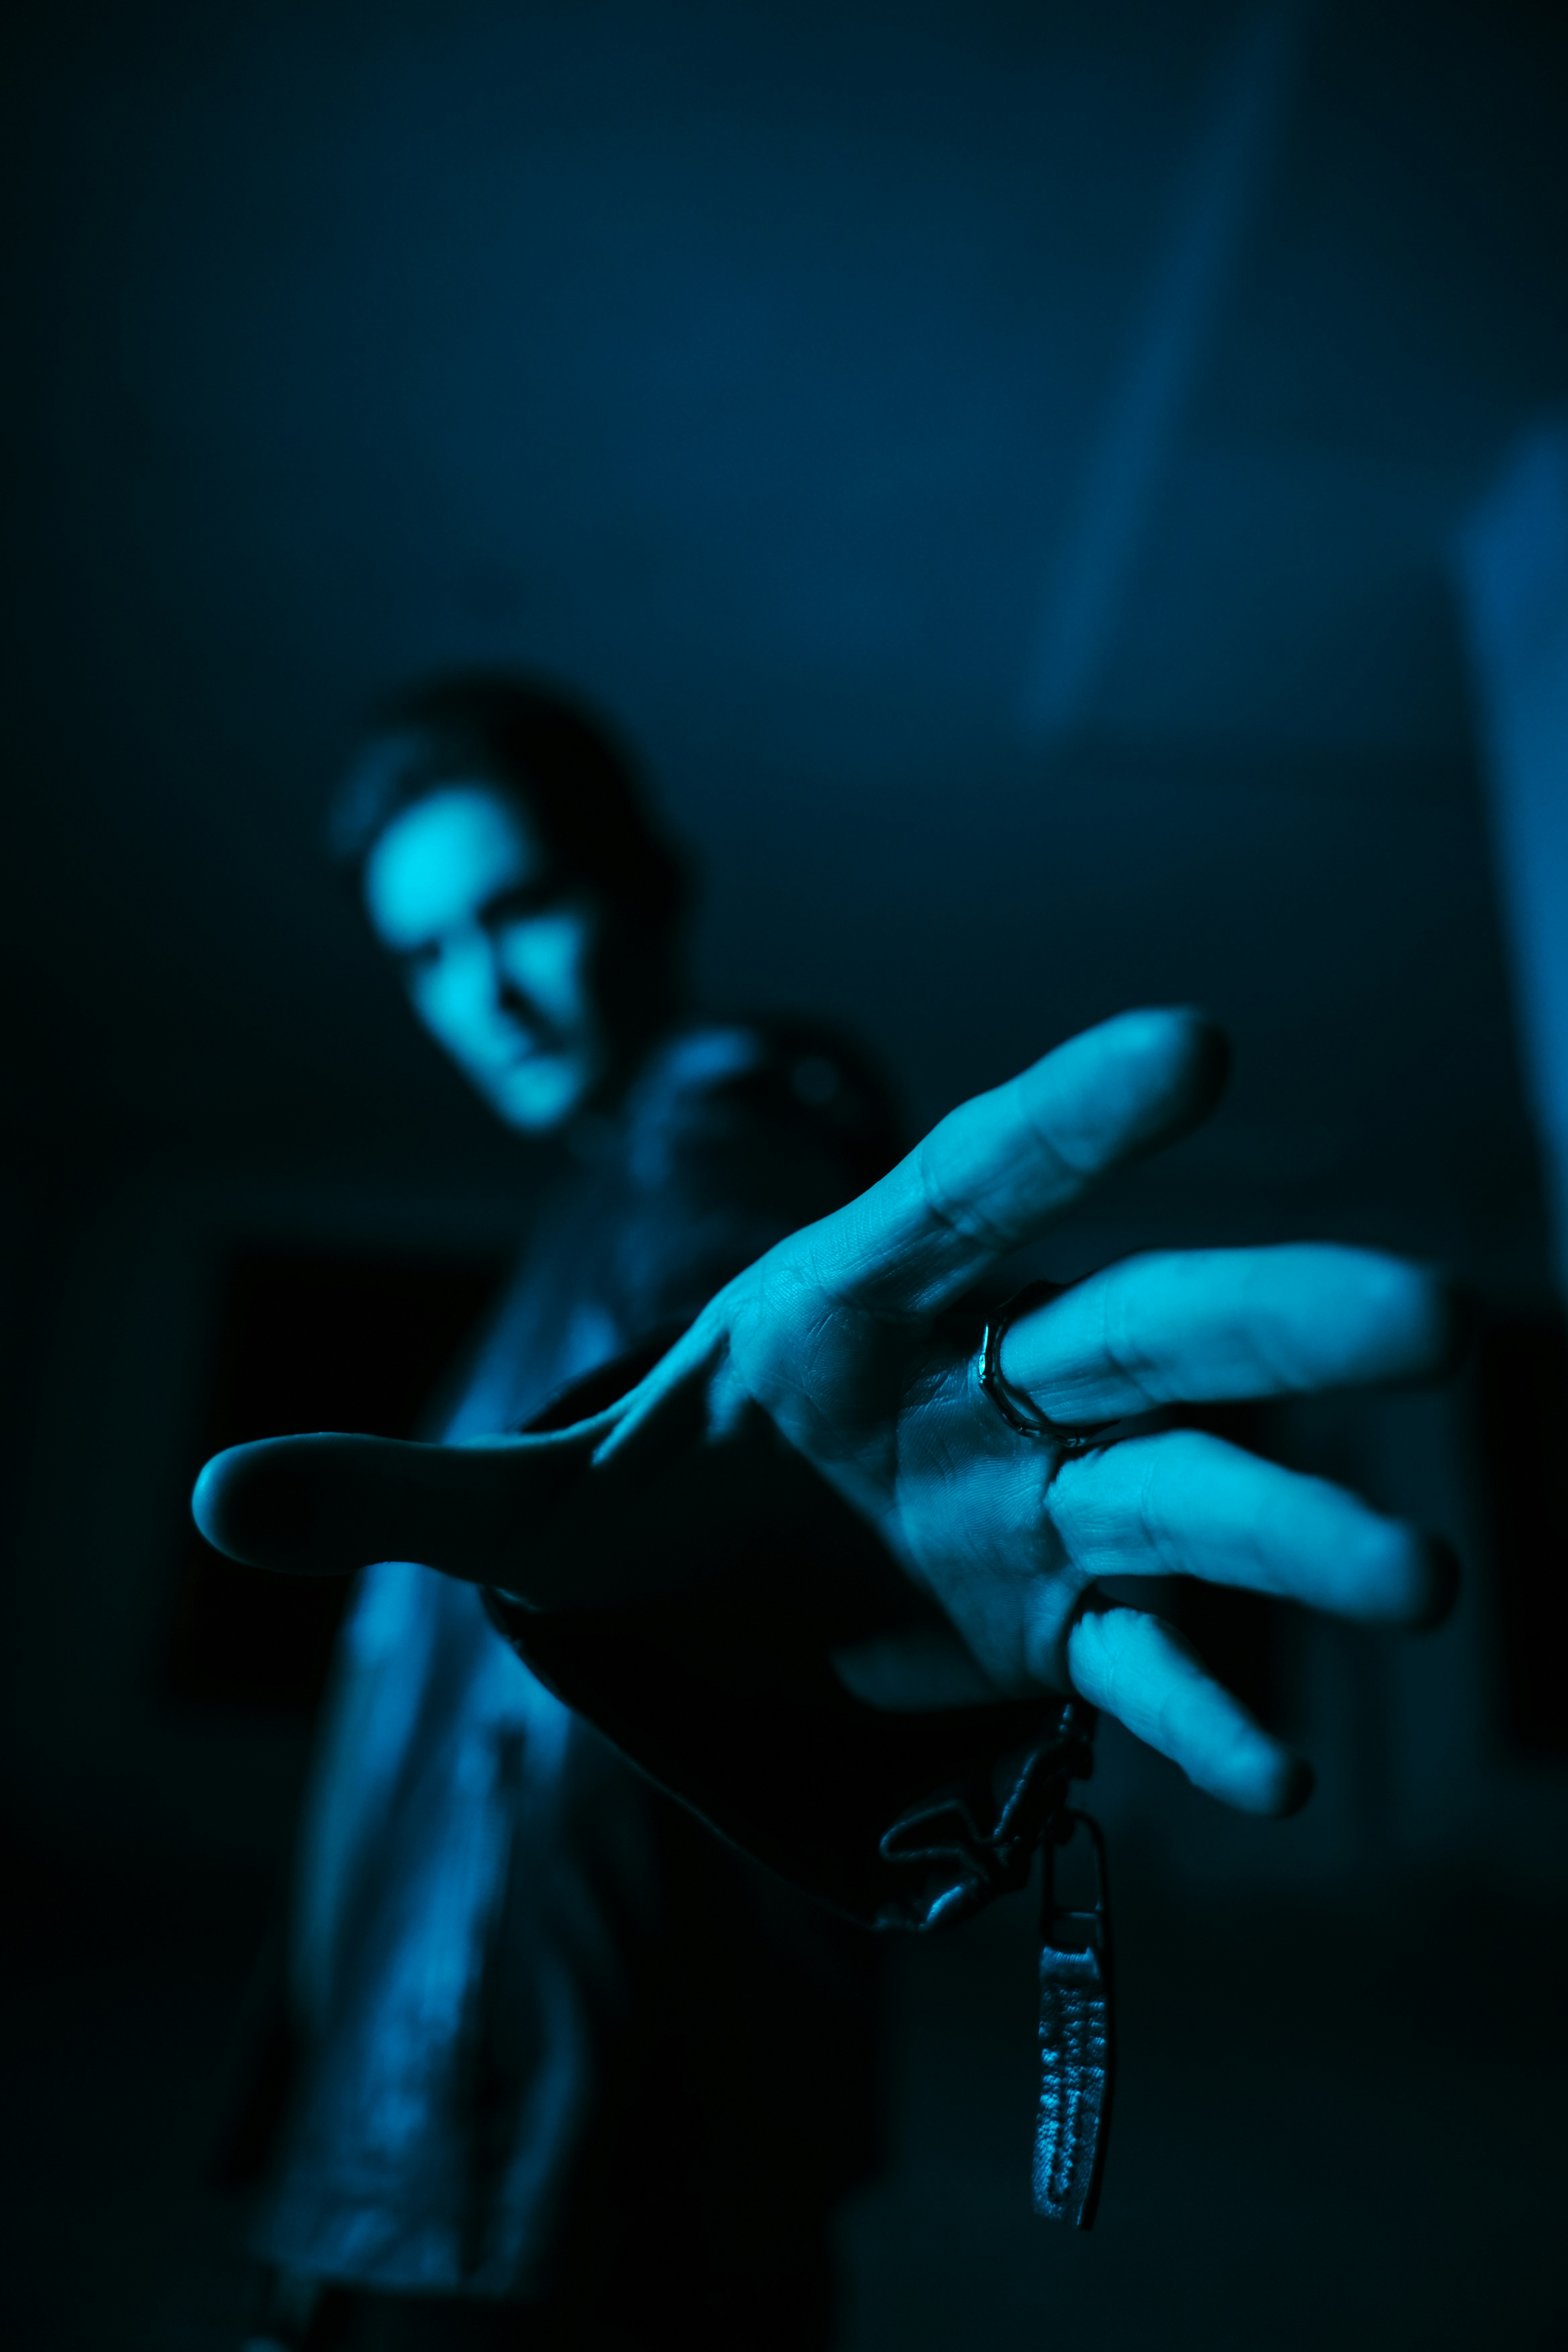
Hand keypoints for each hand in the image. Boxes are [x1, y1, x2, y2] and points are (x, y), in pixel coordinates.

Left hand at [195, 1010, 1460, 1816]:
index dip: (1072, 1121)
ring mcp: (1042, 1503)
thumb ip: (401, 1493)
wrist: (736, 1590)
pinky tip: (1269, 1769)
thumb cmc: (656, 1500)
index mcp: (850, 1305)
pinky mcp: (1059, 1626)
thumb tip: (213, 1497)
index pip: (968, 1190)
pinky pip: (1149, 1663)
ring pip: (1191, 1493)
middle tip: (1429, 1320)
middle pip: (1142, 1330)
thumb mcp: (529, 1504)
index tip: (1195, 1041)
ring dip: (1298, 1530)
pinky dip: (1204, 1711)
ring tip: (1423, 1573)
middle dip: (1274, 1320)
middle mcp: (982, 1382)